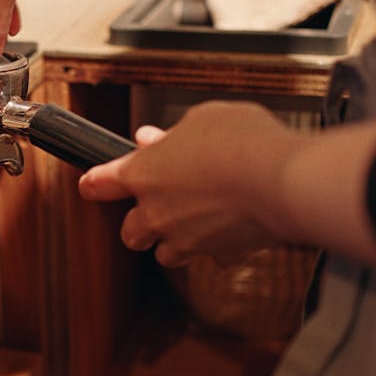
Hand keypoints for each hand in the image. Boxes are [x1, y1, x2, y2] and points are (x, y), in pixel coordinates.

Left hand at [78, 101, 302, 266]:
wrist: (283, 181)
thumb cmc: (242, 141)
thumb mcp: (202, 119)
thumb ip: (174, 134)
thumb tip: (152, 140)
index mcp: (143, 174)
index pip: (100, 184)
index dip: (94, 184)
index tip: (92, 185)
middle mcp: (158, 213)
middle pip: (130, 233)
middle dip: (140, 223)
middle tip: (158, 206)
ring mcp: (187, 239)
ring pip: (166, 254)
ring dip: (175, 240)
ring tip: (196, 219)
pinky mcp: (220, 254)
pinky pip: (213, 256)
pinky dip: (220, 247)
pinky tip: (235, 228)